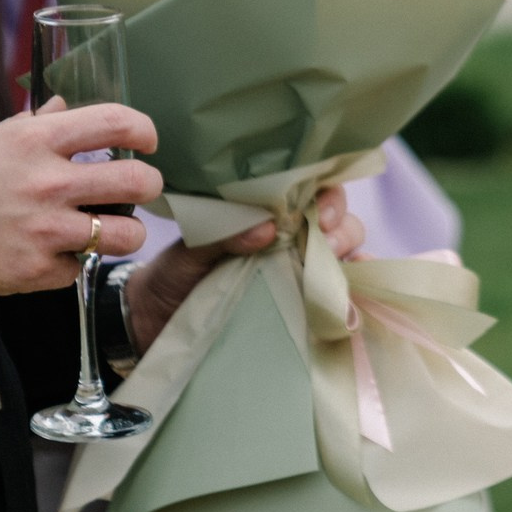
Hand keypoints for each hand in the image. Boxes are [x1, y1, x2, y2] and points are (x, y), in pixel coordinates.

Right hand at [0, 100, 160, 296]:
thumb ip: (37, 124)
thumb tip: (65, 107)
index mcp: (37, 141)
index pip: (116, 121)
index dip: (144, 130)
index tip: (147, 140)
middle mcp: (49, 183)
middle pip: (137, 181)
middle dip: (149, 184)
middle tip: (140, 188)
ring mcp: (46, 230)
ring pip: (126, 234)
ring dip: (125, 232)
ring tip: (110, 228)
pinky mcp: (38, 271)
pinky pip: (81, 267)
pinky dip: (72, 262)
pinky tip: (53, 253)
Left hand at [121, 186, 368, 354]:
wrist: (155, 321)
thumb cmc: (173, 274)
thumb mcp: (191, 248)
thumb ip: (223, 233)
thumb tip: (265, 228)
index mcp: (266, 213)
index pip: (312, 189)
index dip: (326, 194)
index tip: (318, 211)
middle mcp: (290, 238)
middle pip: (337, 220)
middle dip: (341, 227)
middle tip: (325, 242)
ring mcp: (298, 272)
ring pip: (344, 254)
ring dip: (350, 256)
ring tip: (333, 269)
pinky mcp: (300, 307)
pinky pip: (336, 296)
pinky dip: (355, 293)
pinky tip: (357, 298)